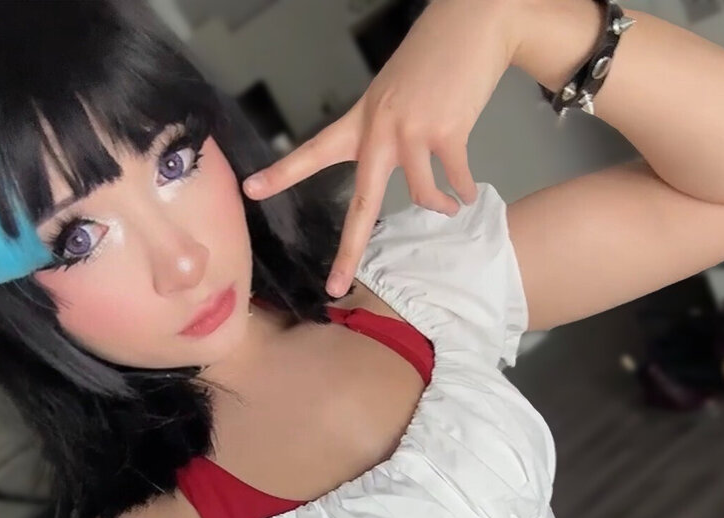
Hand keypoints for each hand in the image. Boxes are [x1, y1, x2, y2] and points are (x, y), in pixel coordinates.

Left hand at [241, 0, 520, 296]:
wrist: (472, 24)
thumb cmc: (432, 60)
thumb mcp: (392, 93)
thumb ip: (385, 132)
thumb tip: (397, 167)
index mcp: (361, 121)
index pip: (314, 152)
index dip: (282, 174)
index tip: (251, 190)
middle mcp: (380, 130)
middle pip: (361, 203)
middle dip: (348, 250)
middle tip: (335, 285)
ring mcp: (412, 132)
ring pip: (421, 196)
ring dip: (440, 206)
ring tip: (451, 205)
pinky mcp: (447, 131)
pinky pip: (454, 180)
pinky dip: (464, 190)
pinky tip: (467, 191)